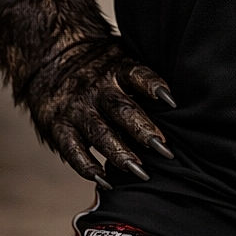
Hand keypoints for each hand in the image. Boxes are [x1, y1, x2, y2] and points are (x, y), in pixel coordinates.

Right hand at [22, 37, 176, 188]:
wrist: (51, 58)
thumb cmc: (100, 63)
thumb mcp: (121, 56)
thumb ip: (143, 75)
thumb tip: (185, 92)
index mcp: (116, 68)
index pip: (138, 75)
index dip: (153, 86)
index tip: (171, 100)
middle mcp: (97, 89)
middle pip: (122, 110)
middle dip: (144, 130)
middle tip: (164, 148)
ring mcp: (77, 109)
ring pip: (101, 134)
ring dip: (121, 154)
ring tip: (141, 171)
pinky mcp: (58, 127)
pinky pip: (73, 149)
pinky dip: (87, 166)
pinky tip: (104, 180)